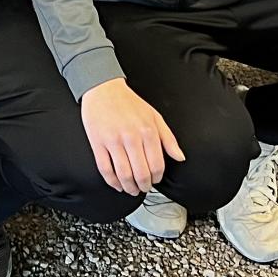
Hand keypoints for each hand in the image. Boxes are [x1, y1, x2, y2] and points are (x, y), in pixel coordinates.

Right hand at [81, 78, 184, 195]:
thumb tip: (180, 157)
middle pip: (141, 173)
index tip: (155, 180)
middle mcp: (131, 137)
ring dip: (129, 187)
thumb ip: (168, 138)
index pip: (156, 165)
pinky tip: (117, 184)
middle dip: (144, 186)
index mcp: (147, 131)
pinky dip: (112, 182)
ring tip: (131, 189)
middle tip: (143, 188)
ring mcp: (113, 141)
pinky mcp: (97, 143)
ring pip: (123, 175)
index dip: (157, 178)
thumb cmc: (128, 102)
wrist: (103, 87)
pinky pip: (105, 169)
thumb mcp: (154, 116)